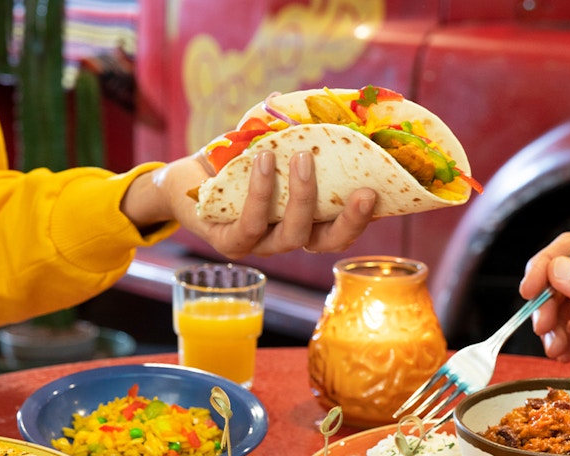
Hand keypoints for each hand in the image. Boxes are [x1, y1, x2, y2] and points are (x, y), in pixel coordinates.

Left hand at [135, 149, 376, 258]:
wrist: (188, 177)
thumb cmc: (238, 160)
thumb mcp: (271, 141)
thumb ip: (297, 125)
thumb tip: (323, 98)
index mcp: (307, 220)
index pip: (343, 228)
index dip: (364, 218)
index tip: (381, 190)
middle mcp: (288, 238)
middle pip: (326, 242)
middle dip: (349, 219)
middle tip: (365, 190)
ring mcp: (260, 245)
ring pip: (292, 235)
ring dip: (302, 196)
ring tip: (301, 155)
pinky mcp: (231, 243)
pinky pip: (251, 223)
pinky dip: (261, 191)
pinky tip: (264, 160)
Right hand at [519, 233, 569, 424]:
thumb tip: (557, 268)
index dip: (546, 265)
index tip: (528, 291)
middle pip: (563, 280)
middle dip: (547, 303)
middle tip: (542, 328)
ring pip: (564, 307)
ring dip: (551, 326)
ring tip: (555, 350)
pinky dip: (561, 343)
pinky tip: (561, 357)